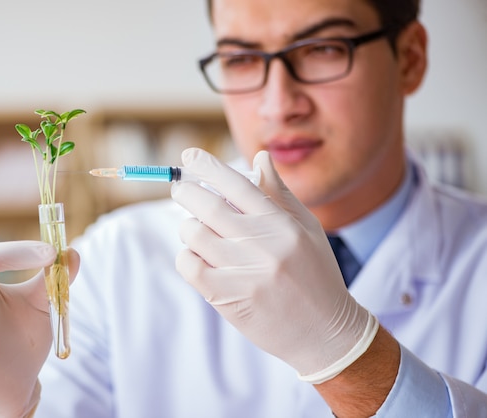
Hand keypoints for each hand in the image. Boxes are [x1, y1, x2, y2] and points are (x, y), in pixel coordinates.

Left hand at [171, 148, 376, 382]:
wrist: (325, 332)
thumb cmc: (316, 274)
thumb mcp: (307, 229)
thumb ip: (279, 194)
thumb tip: (259, 156)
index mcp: (282, 224)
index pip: (237, 184)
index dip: (208, 166)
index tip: (188, 155)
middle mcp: (263, 245)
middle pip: (208, 206)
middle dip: (186, 192)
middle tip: (180, 189)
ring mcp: (244, 272)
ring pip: (194, 234)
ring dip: (188, 227)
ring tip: (196, 231)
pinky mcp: (228, 297)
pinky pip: (189, 265)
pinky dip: (186, 257)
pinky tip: (197, 257)